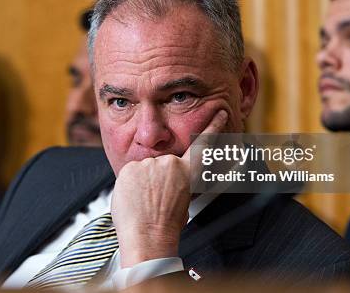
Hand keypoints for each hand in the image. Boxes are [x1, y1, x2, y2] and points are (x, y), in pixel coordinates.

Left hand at [111, 109, 227, 267]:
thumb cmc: (165, 226)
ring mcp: (150, 165)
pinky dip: (129, 184)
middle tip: (154, 199)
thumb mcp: (184, 203)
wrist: (147, 237)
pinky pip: (129, 173)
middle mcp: (170, 164)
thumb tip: (171, 181)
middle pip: (161, 164)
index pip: (202, 146)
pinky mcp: (131, 168)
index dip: (213, 127)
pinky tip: (134, 198)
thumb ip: (179, 183)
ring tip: (144, 202)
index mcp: (187, 173)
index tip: (219, 112)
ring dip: (141, 182)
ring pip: (144, 169)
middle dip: (155, 179)